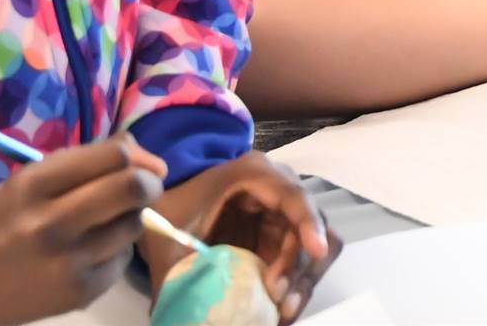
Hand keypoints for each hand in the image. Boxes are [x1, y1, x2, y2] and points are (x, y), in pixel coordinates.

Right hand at [0, 136, 167, 325]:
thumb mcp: (31, 178)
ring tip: (106, 221)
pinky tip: (92, 250)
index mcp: (37, 185)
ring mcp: (68, 262)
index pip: (113, 157)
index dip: (138, 157)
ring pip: (133, 225)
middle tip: (146, 186)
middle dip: (150, 183)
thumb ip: (85, 159)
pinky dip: (116, 249)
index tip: (142, 164)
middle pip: (132, 189)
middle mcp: (53, 223)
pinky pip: (122, 259)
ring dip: (130, 218)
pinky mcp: (80, 293)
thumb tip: (140, 152)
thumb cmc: (4, 218)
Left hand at [143, 153, 335, 323]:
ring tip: (281, 310)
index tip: (317, 251)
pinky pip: (302, 261)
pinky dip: (295, 285)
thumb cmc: (172, 211)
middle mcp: (277, 189)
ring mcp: (283, 213)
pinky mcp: (281, 237)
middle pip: (311, 225)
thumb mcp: (169, 234)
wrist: (170, 208)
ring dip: (302, 280)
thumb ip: (176, 269)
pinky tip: (279, 309)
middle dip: (299, 265)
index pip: (293, 195)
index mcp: (252, 175)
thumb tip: (180, 311)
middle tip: (278, 298)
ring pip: (315, 246)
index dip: (308, 222)